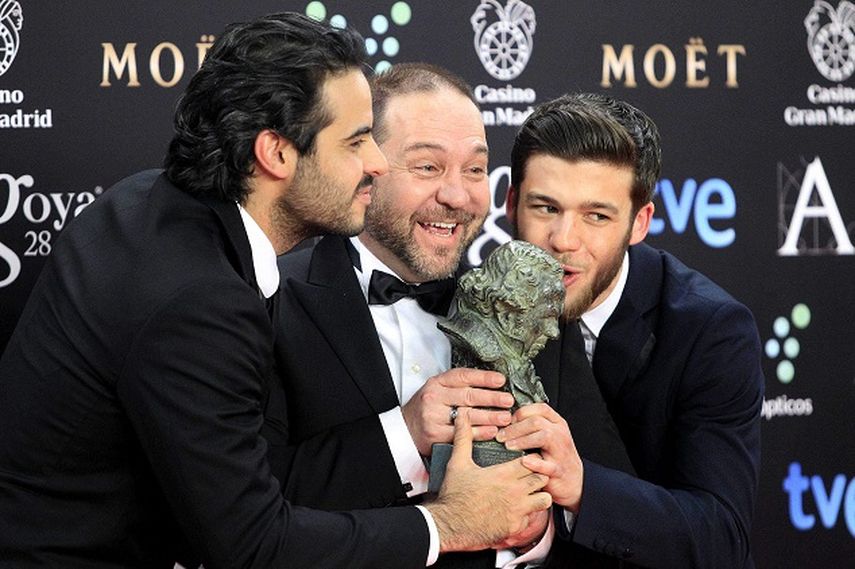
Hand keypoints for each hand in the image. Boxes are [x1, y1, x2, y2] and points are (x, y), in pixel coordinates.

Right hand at [402, 368, 513, 455]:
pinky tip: (491, 431)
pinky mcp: (435, 435)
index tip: (501, 380)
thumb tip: (491, 384)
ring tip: (505, 417)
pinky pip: (461, 434)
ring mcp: (433, 416)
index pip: (463, 376)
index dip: (484, 377)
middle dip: (492, 398)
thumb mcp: (438, 389)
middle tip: (508, 400)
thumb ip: (459, 386)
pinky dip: (479, 433)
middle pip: (468, 396)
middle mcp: (434, 397)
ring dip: (489, 417)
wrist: (404, 428)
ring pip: (466, 416)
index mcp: (437, 382)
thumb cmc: (427, 408)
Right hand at [425, 409, 551, 551]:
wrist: (449, 524)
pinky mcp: (514, 527)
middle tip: (530, 476)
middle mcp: (514, 491)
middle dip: (539, 475)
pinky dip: (527, 514)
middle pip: (542, 479)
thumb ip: (464, 438)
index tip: (527, 460)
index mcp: (503, 474)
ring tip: (529, 493)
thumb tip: (462, 417)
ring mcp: (516, 510)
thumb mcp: (458, 463)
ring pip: (544, 499)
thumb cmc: (454, 494)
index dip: (533, 459)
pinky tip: (516, 511)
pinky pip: (532, 519)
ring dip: (538, 496)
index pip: (533, 461)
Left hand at [496, 403, 582, 511]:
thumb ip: (531, 427)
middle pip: (537, 421)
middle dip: (515, 428)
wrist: (573, 482)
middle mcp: (560, 434)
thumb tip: (506, 420)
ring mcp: (561, 452)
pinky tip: (524, 461)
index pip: (539, 408)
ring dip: (523, 440)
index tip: (506, 422)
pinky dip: (536, 463)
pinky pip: (548, 465)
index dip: (520, 412)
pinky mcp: (559, 471)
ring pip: (544, 436)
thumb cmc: (555, 457)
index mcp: (557, 423)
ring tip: (508, 446)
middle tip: (500, 436)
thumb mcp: (546, 437)